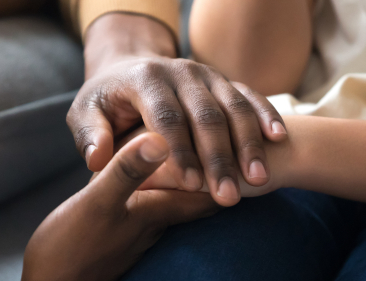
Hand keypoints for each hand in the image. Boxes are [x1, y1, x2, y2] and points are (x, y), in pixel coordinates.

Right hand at [21, 133, 218, 280]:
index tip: (242, 150)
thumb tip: (160, 139)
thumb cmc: (71, 247)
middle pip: (200, 197)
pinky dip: (166, 185)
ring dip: (192, 177)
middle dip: (215, 173)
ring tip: (201, 152)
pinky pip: (158, 201)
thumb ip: (127, 172)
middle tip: (229, 147)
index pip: (208, 193)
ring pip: (181, 199)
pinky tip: (159, 174)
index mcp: (158, 210)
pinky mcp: (126, 227)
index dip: (227, 172)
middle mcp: (158, 220)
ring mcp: (142, 226)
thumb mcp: (98, 203)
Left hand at [66, 13, 287, 206]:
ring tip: (259, 179)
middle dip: (219, 157)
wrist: (130, 64)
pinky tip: (278, 138)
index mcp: (145, 78)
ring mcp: (207, 73)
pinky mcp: (224, 79)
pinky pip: (250, 95)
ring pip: (234, 107)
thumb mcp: (86, 113)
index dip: (181, 152)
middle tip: (228, 195)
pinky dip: (266, 116)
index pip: (166, 117)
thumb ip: (92, 136)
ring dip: (248, 144)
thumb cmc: (108, 99)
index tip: (192, 185)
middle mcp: (181, 71)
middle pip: (206, 115)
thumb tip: (98, 162)